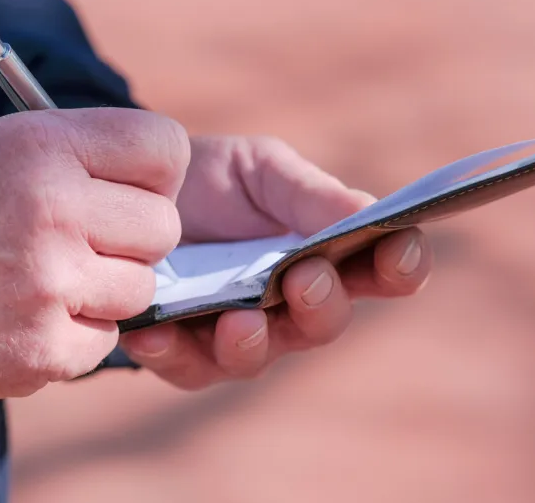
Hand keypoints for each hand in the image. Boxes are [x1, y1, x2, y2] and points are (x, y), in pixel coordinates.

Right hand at [0, 108, 189, 407]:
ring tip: (47, 283)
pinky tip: (27, 320)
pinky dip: (76, 336)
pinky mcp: (43, 350)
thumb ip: (77, 156)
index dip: (157, 176)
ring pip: (141, 290)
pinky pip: (105, 342)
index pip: (165, 147)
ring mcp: (51, 284)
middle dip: (134, 241)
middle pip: (164, 228)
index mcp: (43, 148)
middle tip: (87, 244)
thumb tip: (151, 183)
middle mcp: (55, 210)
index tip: (131, 193)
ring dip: (105, 292)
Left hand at [119, 135, 431, 388]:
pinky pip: (182, 364)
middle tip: (306, 276)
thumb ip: (306, 193)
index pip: (377, 271)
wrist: (134, 192)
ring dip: (252, 341)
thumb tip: (364, 213)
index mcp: (322, 257)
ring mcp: (234, 333)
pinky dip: (168, 351)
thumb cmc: (212, 181)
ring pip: (256, 356)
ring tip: (239, 321)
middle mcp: (286, 306)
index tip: (400, 246)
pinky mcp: (180, 350)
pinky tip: (152, 333)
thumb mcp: (258, 169)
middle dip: (321, 303)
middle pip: (323, 323)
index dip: (399, 265)